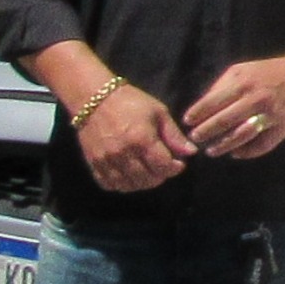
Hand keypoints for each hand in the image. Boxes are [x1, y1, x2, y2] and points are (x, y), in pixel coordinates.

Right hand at [77, 85, 195, 192]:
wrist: (92, 98)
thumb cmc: (130, 102)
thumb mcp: (158, 112)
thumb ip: (174, 135)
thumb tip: (191, 152)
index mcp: (141, 139)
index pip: (163, 167)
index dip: (174, 168)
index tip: (178, 163)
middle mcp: (123, 153)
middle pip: (147, 179)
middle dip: (160, 176)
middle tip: (162, 166)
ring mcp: (106, 160)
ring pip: (129, 186)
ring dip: (142, 183)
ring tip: (148, 171)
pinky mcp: (93, 163)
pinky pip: (109, 184)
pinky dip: (122, 184)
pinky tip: (129, 174)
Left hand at [184, 55, 284, 158]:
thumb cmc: (269, 72)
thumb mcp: (242, 70)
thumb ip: (222, 86)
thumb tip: (203, 106)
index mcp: (243, 83)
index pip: (212, 102)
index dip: (197, 114)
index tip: (188, 122)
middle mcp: (255, 99)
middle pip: (223, 121)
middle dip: (205, 132)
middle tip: (195, 139)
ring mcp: (270, 115)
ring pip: (241, 136)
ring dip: (223, 146)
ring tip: (211, 151)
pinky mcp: (282, 128)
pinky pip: (261, 145)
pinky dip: (246, 152)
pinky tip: (236, 153)